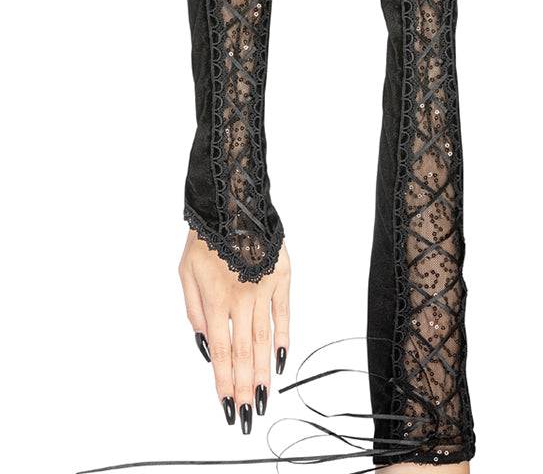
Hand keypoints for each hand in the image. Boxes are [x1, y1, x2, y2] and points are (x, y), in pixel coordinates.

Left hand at [179, 232, 290, 432]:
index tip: (226, 405)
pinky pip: (283, 314)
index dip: (224, 381)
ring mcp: (264, 288)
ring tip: (264, 399)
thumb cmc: (205, 237)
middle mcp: (241, 298)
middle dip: (245, 387)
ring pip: (264, 339)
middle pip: (245, 352)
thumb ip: (194, 311)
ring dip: (263, 372)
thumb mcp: (185, 272)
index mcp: (215, 298)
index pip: (222, 350)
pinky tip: (281, 361)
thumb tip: (207, 345)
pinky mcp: (281, 278)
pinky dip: (283, 339)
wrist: (232, 202)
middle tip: (246, 414)